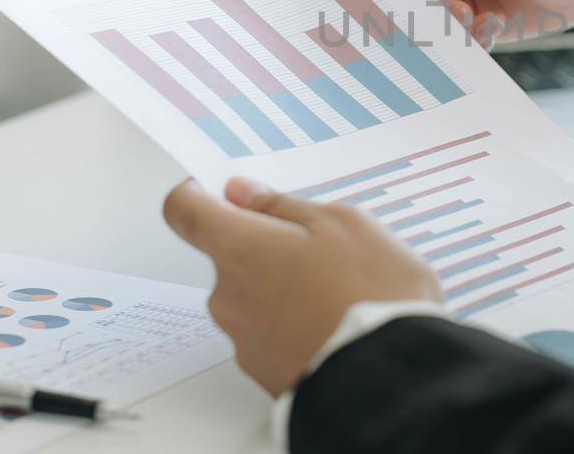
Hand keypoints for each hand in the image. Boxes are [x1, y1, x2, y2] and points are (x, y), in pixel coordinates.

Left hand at [163, 177, 441, 396]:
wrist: (388, 380)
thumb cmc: (371, 294)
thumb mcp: (343, 224)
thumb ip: (283, 206)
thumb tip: (244, 194)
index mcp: (240, 248)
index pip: (184, 210)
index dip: (199, 194)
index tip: (226, 193)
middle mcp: (227, 296)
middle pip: (230, 257)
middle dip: (268, 250)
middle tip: (324, 252)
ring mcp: (242, 340)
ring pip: (254, 299)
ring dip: (285, 291)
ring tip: (342, 295)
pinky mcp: (262, 374)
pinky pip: (272, 336)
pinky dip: (295, 327)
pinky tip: (336, 326)